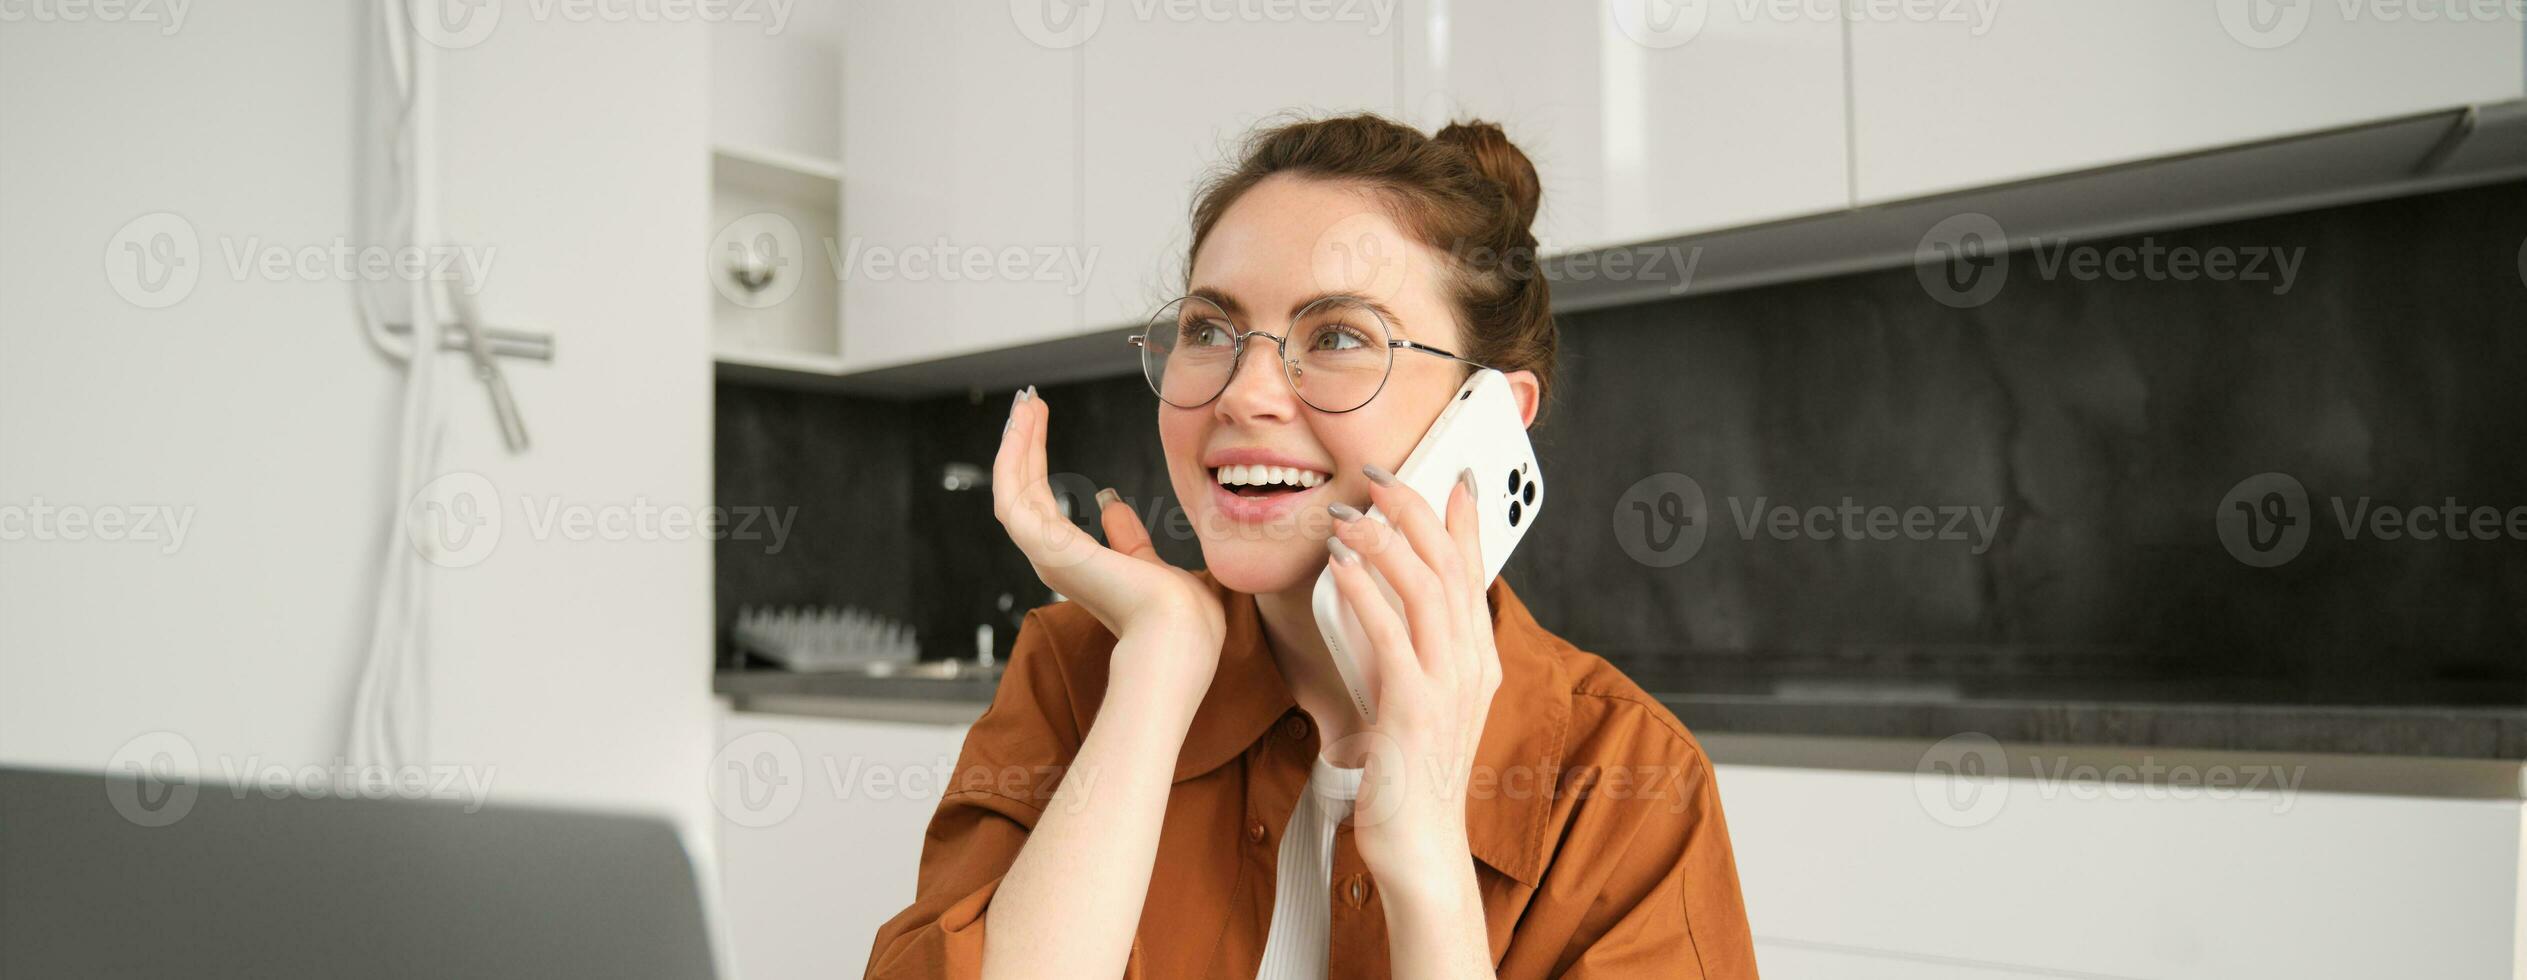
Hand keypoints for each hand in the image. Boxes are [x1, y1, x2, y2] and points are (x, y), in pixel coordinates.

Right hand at [993, 387, 1225, 699]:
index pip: (1042, 506)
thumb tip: (1110, 504)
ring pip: (1011, 489)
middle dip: (1022, 446)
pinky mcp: (1047, 548)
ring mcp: (1046, 555)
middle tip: (1028, 403)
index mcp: (1076, 565)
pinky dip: (1015, 456)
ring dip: (1015, 443)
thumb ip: (1129, 540)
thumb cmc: (1180, 617)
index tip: (1041, 424)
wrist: (1183, 634)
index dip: (1036, 464)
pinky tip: (1025, 424)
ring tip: (1026, 404)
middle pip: (1020, 492)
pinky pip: (1013, 494)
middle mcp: (1052, 560)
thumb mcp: (1152, 566)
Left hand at [1319, 466, 1502, 898]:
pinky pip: (1391, 635)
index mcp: (1477, 659)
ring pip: (1426, 587)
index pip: (1476, 571)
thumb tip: (1380, 601)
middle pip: (1451, 564)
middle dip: (1415, 509)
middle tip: (1379, 475)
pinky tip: (1341, 567)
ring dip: (1385, 541)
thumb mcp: (1419, 701)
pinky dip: (1366, 593)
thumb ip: (1409, 652)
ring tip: (1348, 514)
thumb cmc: (1411, 776)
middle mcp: (1471, 664)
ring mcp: (1448, 685)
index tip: (1449, 473)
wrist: (1422, 848)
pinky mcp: (1415, 708)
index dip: (1465, 518)